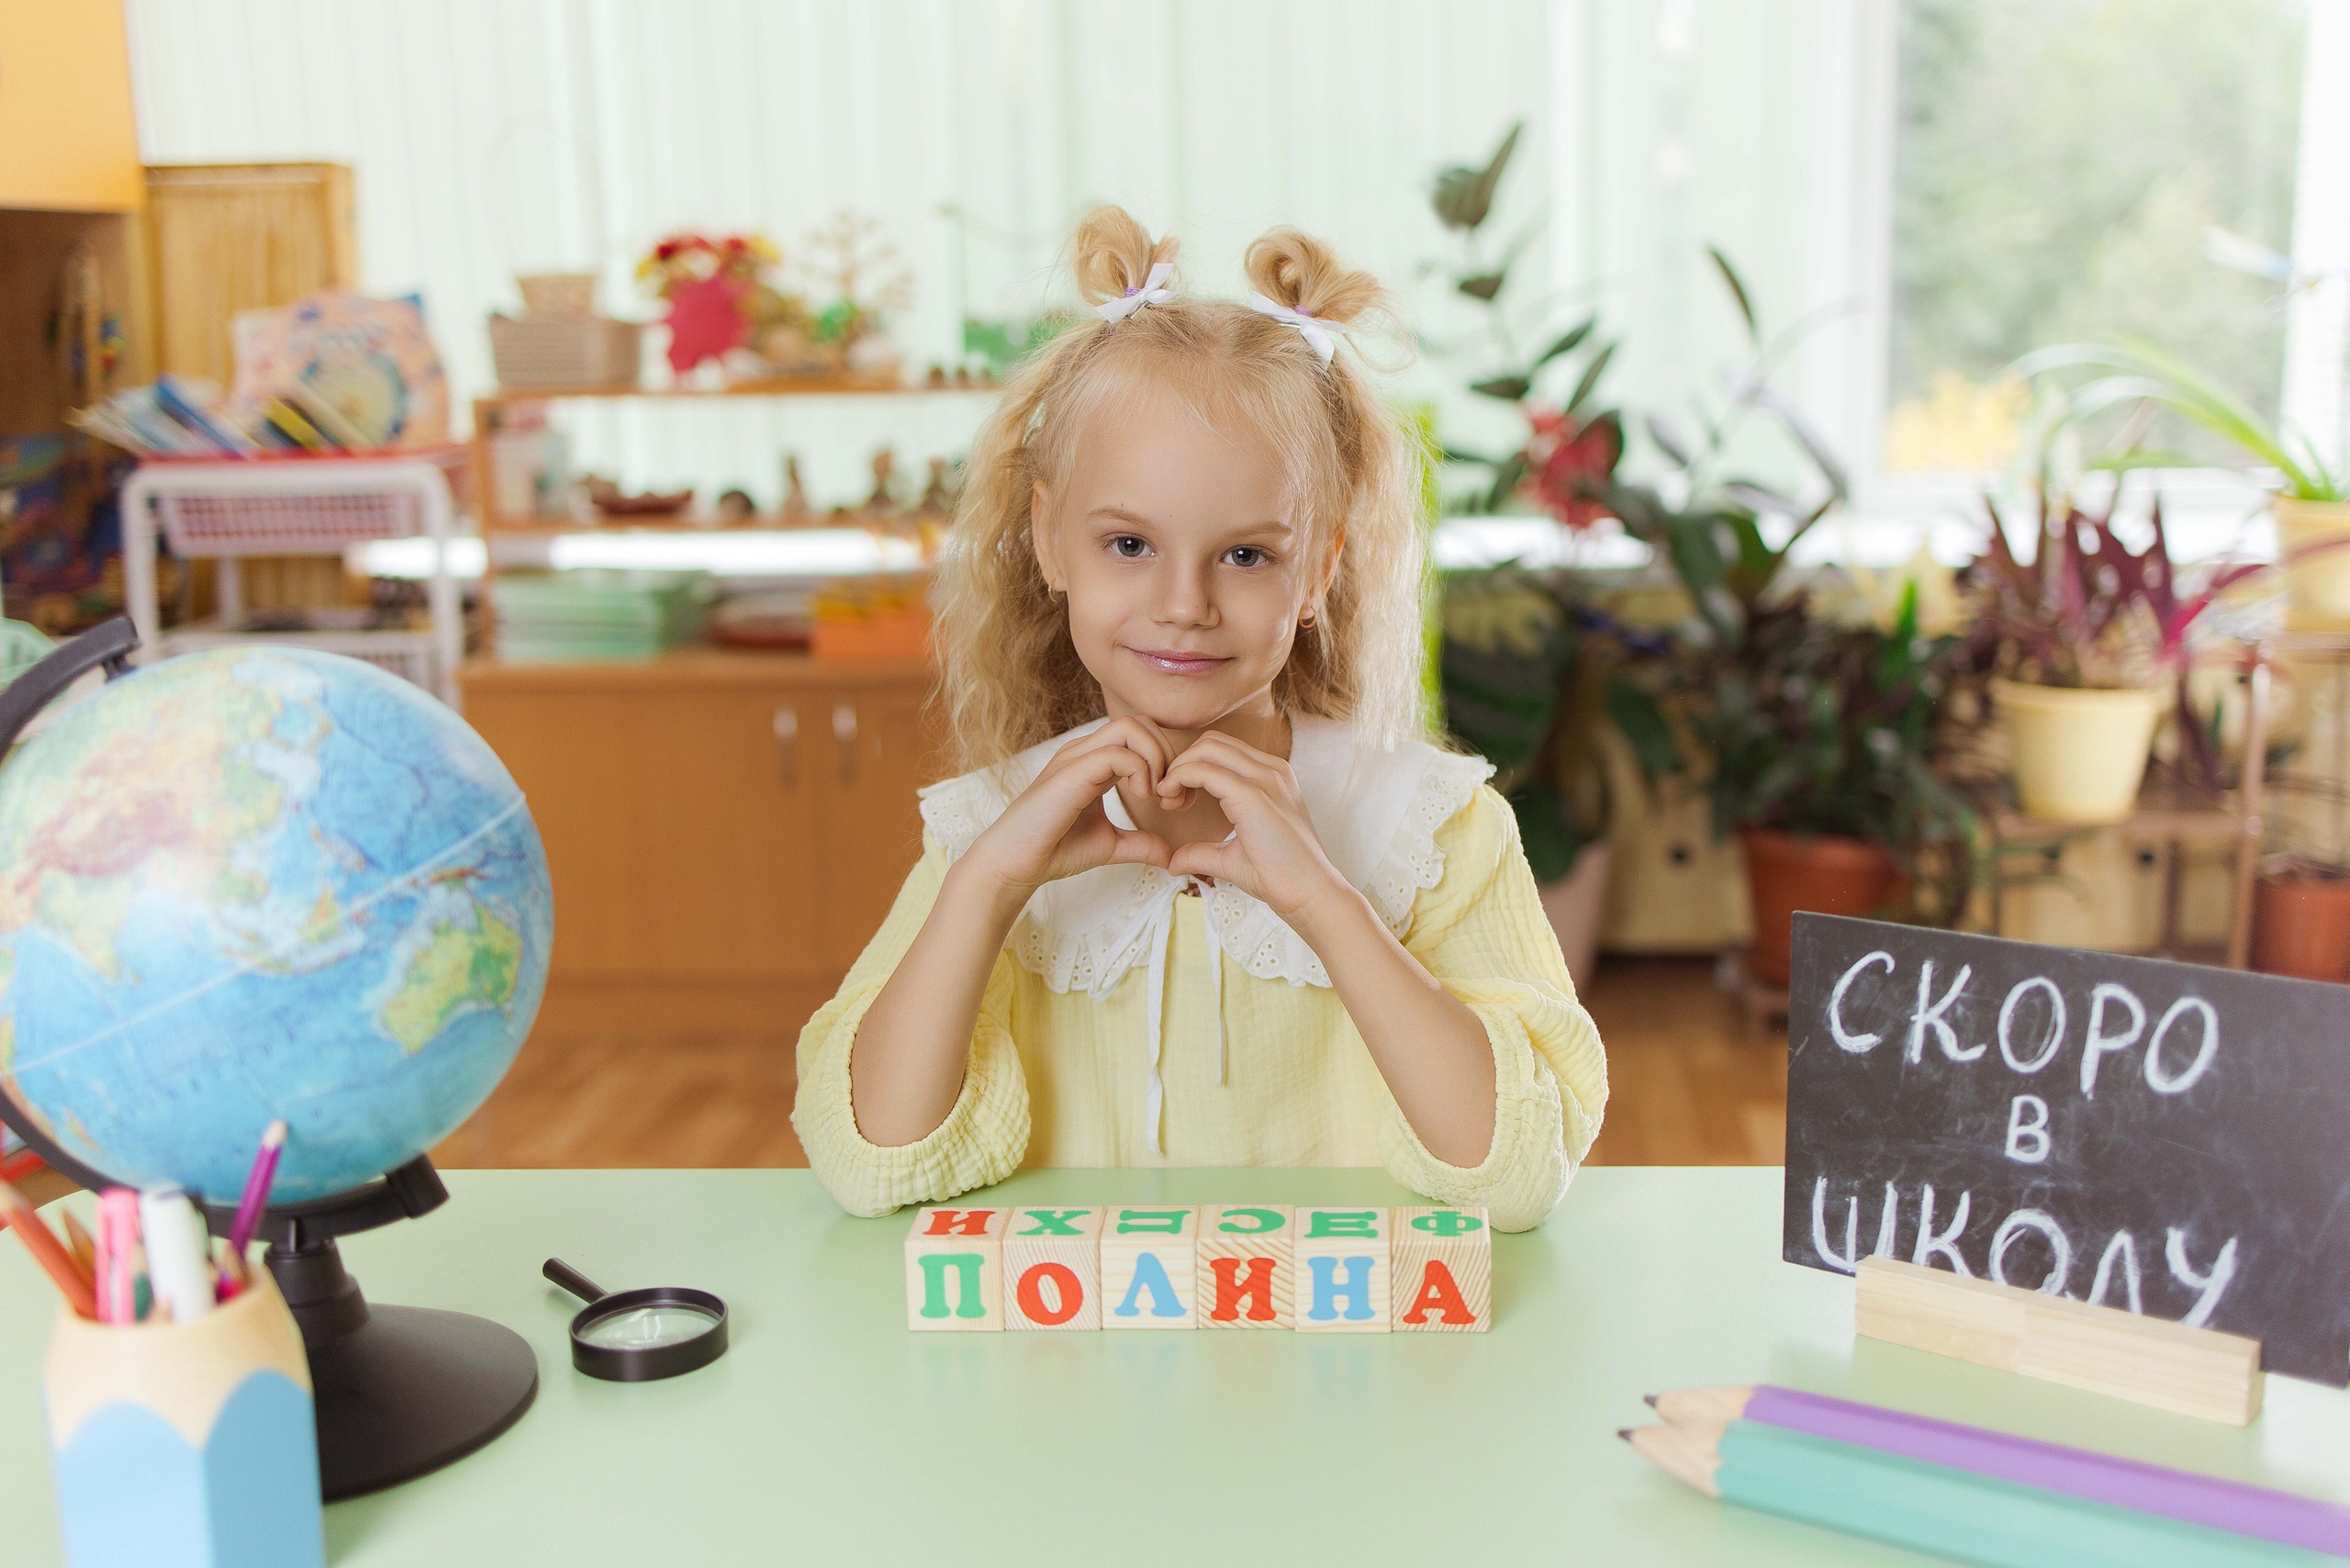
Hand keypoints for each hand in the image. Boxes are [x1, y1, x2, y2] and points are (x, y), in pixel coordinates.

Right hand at [961, 717, 1175, 897]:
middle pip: (1141, 723)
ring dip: (1156, 759)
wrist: (1016, 863)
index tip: (1173, 801)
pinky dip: (1140, 771)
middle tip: (1170, 795)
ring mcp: (1076, 758)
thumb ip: (1141, 844)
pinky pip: (1116, 753)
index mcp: (1095, 761)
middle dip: (1168, 755)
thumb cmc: (1056, 849)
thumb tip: (1170, 856)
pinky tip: (1141, 797)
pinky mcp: (1070, 773)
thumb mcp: (1110, 845)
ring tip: (1156, 795)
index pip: (1142, 734)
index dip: (1168, 761)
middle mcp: (1086, 751)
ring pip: (1130, 728)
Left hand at [1158, 732, 1352, 922]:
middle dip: (1181, 763)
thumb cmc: (1279, 877)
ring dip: (1178, 769)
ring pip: (1207, 748)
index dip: (1191, 768)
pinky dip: (1179, 779)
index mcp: (1271, 776)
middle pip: (1211, 741)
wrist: (1310, 893)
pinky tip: (1172, 803)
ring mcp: (1264, 777)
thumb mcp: (1233, 857)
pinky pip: (1204, 770)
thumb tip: (1173, 861)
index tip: (1177, 800)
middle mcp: (1270, 769)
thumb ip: (1203, 852)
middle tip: (1168, 798)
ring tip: (1170, 801)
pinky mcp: (1253, 794)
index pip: (1222, 750)